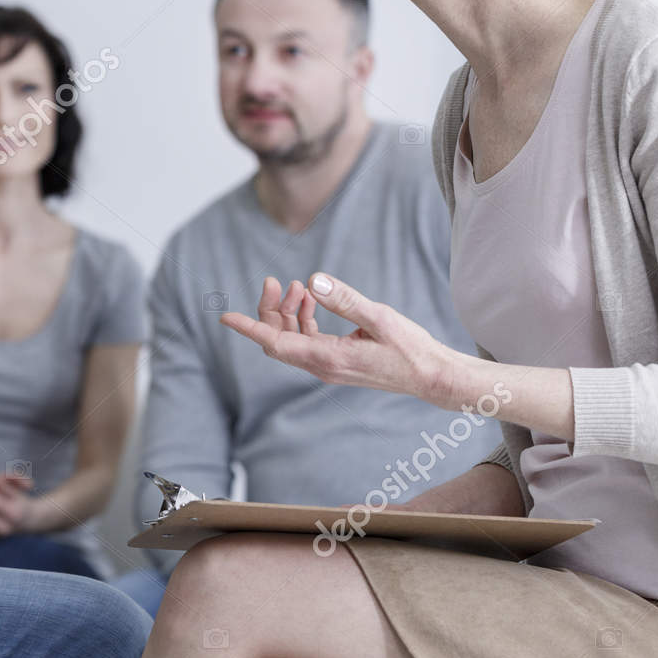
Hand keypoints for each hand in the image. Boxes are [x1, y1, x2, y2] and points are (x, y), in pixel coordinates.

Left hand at [218, 273, 458, 404]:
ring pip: (291, 339)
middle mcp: (321, 366)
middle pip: (277, 339)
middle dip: (270, 309)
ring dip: (288, 312)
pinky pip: (307, 340)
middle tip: (276, 281)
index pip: (275, 343)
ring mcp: (327, 366)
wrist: (431, 377)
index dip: (249, 328)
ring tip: (299, 286)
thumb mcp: (378, 318)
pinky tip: (311, 299)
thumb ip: (344, 299)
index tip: (225, 317)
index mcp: (326, 358)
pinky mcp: (336, 361)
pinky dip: (303, 318)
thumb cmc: (410, 349)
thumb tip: (313, 280)